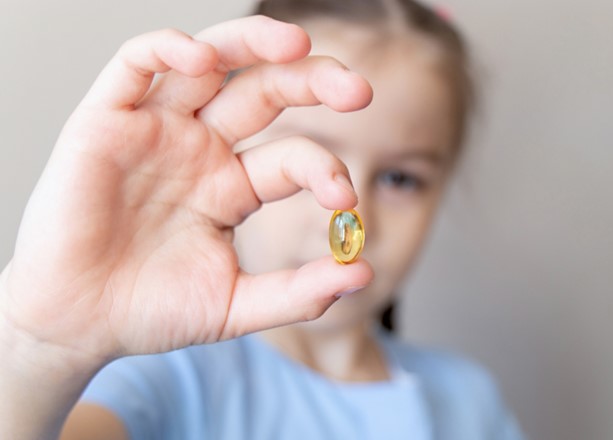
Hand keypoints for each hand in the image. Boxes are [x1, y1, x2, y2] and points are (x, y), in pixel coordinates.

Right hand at [0, 16, 372, 368]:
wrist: (78, 324)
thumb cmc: (152, 311)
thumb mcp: (236, 305)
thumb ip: (298, 293)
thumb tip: (362, 273)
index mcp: (234, 186)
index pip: (292, 158)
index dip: (324, 170)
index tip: (345, 200)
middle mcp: (202, 148)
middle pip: (264, 92)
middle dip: (313, 81)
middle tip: (357, 89)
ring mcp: (158, 130)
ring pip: (210, 62)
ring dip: (252, 43)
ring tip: (298, 43)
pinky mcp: (107, 120)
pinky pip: (137, 65)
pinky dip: (168, 49)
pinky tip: (203, 56)